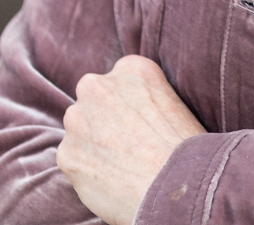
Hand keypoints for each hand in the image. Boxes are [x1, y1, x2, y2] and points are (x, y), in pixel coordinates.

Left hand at [57, 54, 205, 224]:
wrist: (176, 184)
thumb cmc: (186, 149)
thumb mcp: (176, 103)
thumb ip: (147, 99)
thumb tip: (134, 115)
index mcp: (132, 69)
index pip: (121, 81)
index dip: (131, 105)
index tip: (141, 123)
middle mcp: (98, 86)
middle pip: (94, 101)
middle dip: (105, 120)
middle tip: (129, 145)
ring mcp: (77, 119)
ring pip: (80, 130)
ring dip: (93, 144)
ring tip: (122, 166)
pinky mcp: (66, 154)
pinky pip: (74, 159)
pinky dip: (87, 170)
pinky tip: (112, 179)